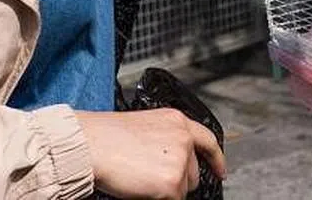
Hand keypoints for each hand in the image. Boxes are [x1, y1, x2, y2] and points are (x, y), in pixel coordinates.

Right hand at [76, 109, 225, 199]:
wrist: (91, 144)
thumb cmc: (107, 137)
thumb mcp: (145, 127)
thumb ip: (165, 139)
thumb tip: (172, 159)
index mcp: (176, 120)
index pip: (207, 140)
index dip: (216, 159)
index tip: (220, 171)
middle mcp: (183, 137)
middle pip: (194, 172)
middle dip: (178, 179)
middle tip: (152, 177)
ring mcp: (180, 160)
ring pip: (183, 189)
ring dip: (166, 189)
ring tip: (141, 176)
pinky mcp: (173, 183)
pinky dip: (157, 198)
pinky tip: (140, 185)